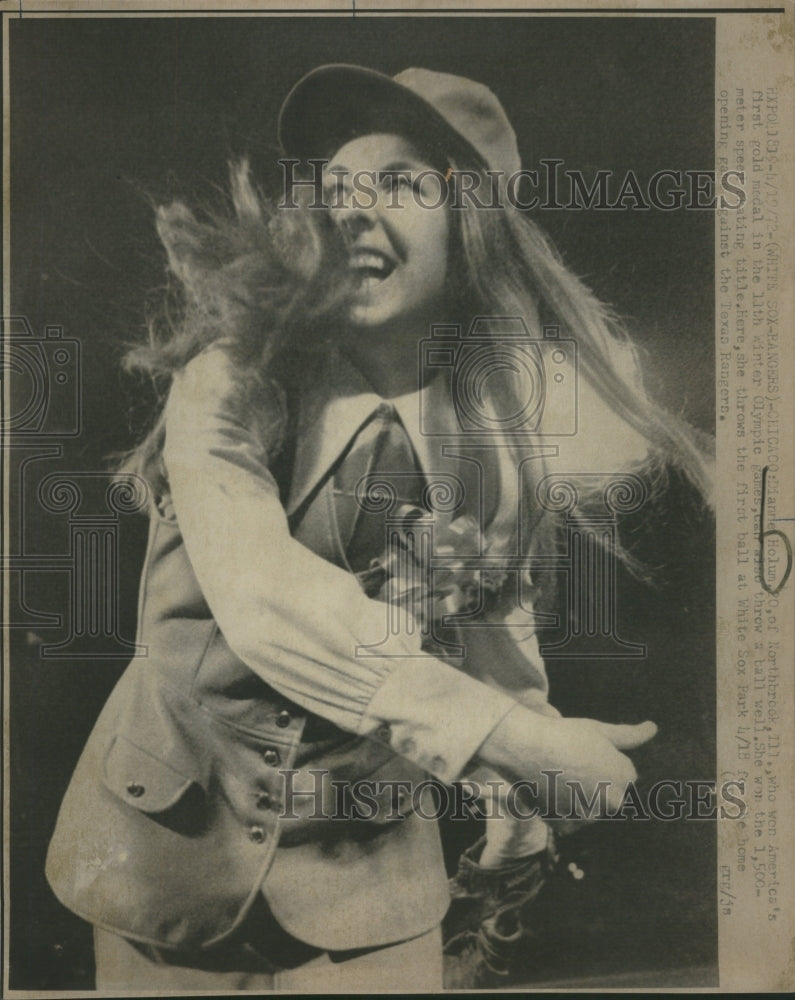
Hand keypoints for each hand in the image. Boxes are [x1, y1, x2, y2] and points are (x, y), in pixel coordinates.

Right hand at [475, 705, 656, 818]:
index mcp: (623, 777)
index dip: (605, 761)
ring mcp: (589, 816)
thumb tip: (653, 728)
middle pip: (610, 795)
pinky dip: (563, 811)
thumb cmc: (564, 735)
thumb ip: (630, 735)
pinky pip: (571, 822)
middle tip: (573, 766)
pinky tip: (552, 791)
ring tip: (559, 776)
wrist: (524, 748)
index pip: (625, 775)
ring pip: (590, 809)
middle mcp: (611, 800)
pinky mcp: (567, 826)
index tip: (586, 752)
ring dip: (580, 799)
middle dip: (598, 785)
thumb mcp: (599, 730)